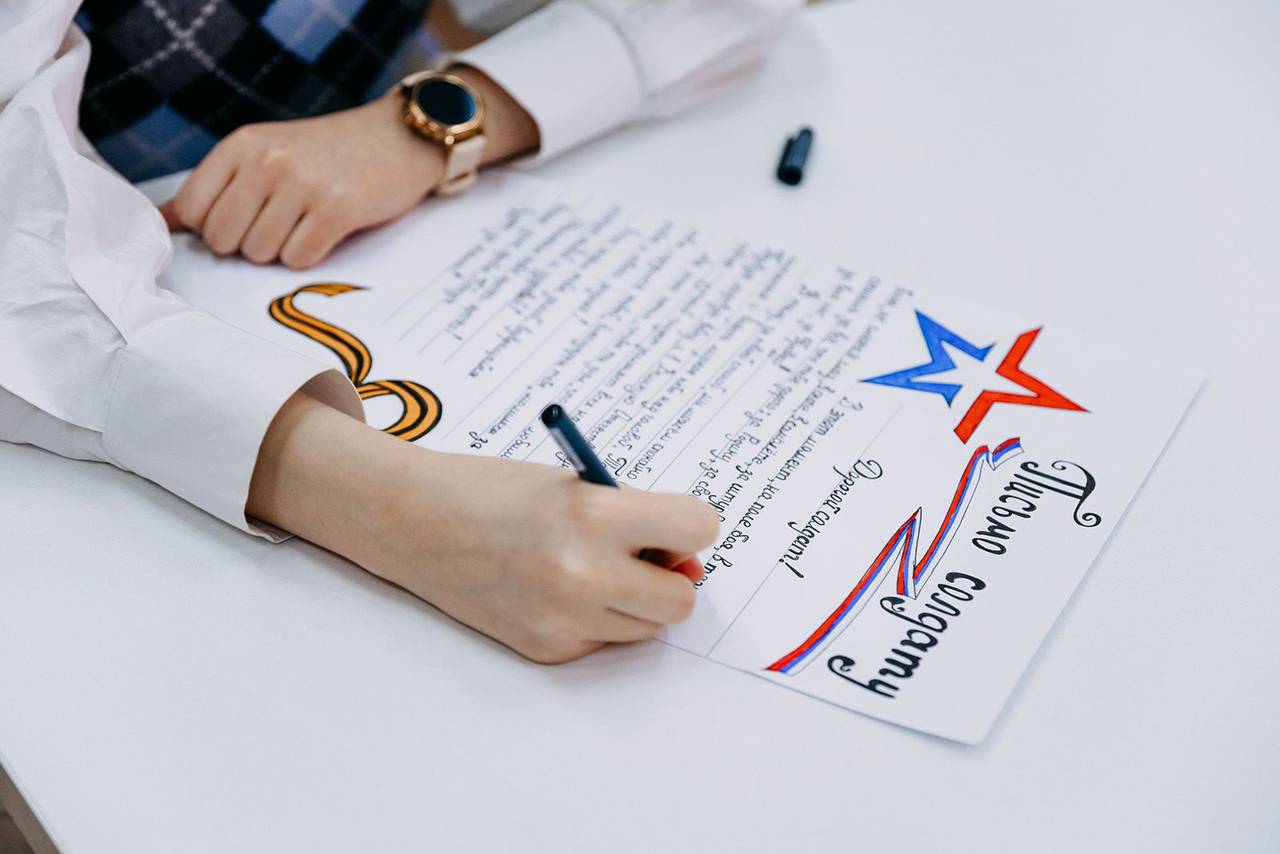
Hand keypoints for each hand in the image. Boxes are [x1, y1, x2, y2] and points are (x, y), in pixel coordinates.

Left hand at [161, 93, 442, 268]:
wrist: (398, 138)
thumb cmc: (328, 153)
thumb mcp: (265, 153)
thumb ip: (214, 187)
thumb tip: (160, 224)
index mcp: (242, 145)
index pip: (192, 210)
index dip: (214, 227)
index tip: (243, 217)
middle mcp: (267, 161)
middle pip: (222, 240)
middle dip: (246, 244)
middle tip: (278, 223)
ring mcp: (302, 185)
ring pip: (259, 254)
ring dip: (281, 250)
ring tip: (305, 222)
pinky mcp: (336, 210)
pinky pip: (298, 259)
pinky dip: (310, 255)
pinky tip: (325, 230)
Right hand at [248, 394, 719, 662]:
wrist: (416, 522)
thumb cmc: (497, 491)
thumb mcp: (575, 484)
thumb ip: (636, 517)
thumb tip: (687, 563)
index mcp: (593, 515)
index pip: (698, 529)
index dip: (690, 525)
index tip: (672, 523)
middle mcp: (582, 574)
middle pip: (681, 598)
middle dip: (669, 575)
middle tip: (640, 554)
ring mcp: (562, 618)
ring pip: (647, 628)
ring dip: (635, 600)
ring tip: (591, 567)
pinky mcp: (545, 648)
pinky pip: (603, 640)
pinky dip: (596, 618)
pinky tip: (555, 588)